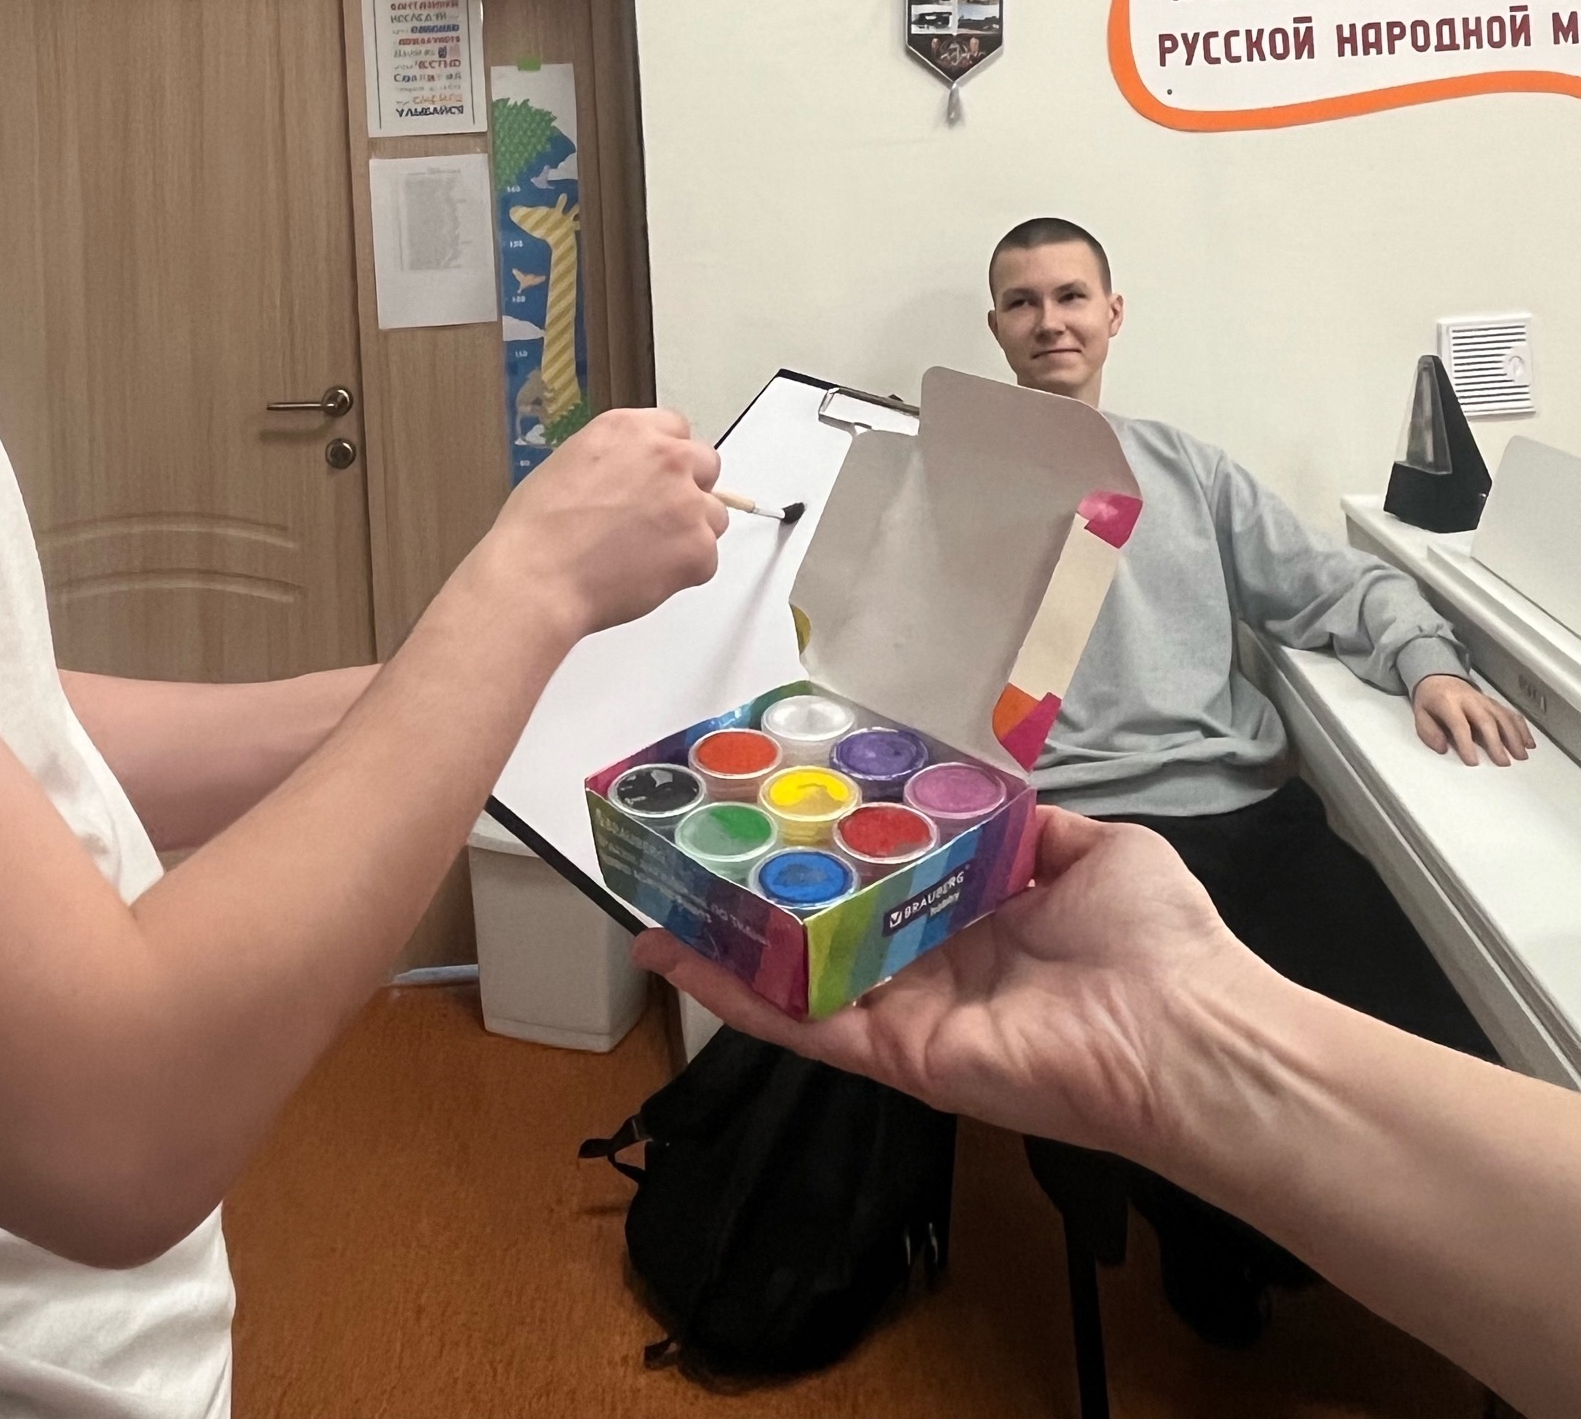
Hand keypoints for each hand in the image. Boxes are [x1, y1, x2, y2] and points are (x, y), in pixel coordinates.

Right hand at [476, 406, 725, 641]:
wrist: (537, 577)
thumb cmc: (538, 531)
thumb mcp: (569, 463)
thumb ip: (616, 459)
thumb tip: (631, 475)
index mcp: (630, 429)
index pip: (677, 429)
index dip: (667, 459)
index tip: (657, 478)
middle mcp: (666, 457)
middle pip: (706, 465)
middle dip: (689, 490)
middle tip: (657, 519)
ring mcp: (687, 502)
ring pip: (714, 515)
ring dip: (691, 532)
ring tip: (645, 553)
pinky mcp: (698, 547)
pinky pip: (706, 559)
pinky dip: (683, 572)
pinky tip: (643, 575)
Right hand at [637, 808, 1262, 1163]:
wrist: (1189, 1033)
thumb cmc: (1162, 942)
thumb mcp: (1096, 848)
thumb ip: (1031, 824)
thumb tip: (988, 790)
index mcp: (981, 920)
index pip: (886, 880)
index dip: (830, 843)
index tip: (778, 800)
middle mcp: (935, 968)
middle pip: (826, 929)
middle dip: (761, 892)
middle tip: (695, 846)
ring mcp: (908, 1014)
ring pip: (795, 977)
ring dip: (723, 943)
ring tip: (654, 899)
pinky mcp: (895, 1052)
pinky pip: (802, 1023)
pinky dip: (733, 993)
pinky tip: (676, 957)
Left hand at [1411, 673, 1534, 765]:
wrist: (1438, 677)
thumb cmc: (1430, 700)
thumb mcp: (1420, 714)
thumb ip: (1428, 732)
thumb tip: (1442, 747)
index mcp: (1448, 703)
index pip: (1459, 724)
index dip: (1466, 743)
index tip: (1473, 762)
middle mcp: (1469, 700)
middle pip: (1486, 720)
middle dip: (1496, 742)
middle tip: (1503, 762)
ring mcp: (1484, 700)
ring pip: (1502, 717)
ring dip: (1514, 736)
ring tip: (1521, 755)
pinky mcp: (1494, 702)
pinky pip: (1510, 713)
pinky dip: (1521, 728)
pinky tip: (1529, 742)